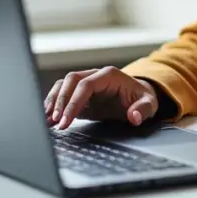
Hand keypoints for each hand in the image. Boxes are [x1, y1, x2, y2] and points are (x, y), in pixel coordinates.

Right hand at [44, 66, 159, 129]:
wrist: (139, 97)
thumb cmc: (142, 98)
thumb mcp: (149, 104)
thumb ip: (143, 109)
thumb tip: (133, 116)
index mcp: (109, 75)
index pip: (86, 85)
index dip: (74, 102)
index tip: (66, 120)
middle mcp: (95, 75)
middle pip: (71, 81)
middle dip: (61, 101)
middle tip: (55, 122)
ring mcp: (86, 83)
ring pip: (63, 85)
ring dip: (53, 101)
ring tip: (47, 120)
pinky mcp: (80, 94)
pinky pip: (63, 94)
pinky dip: (54, 104)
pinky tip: (49, 118)